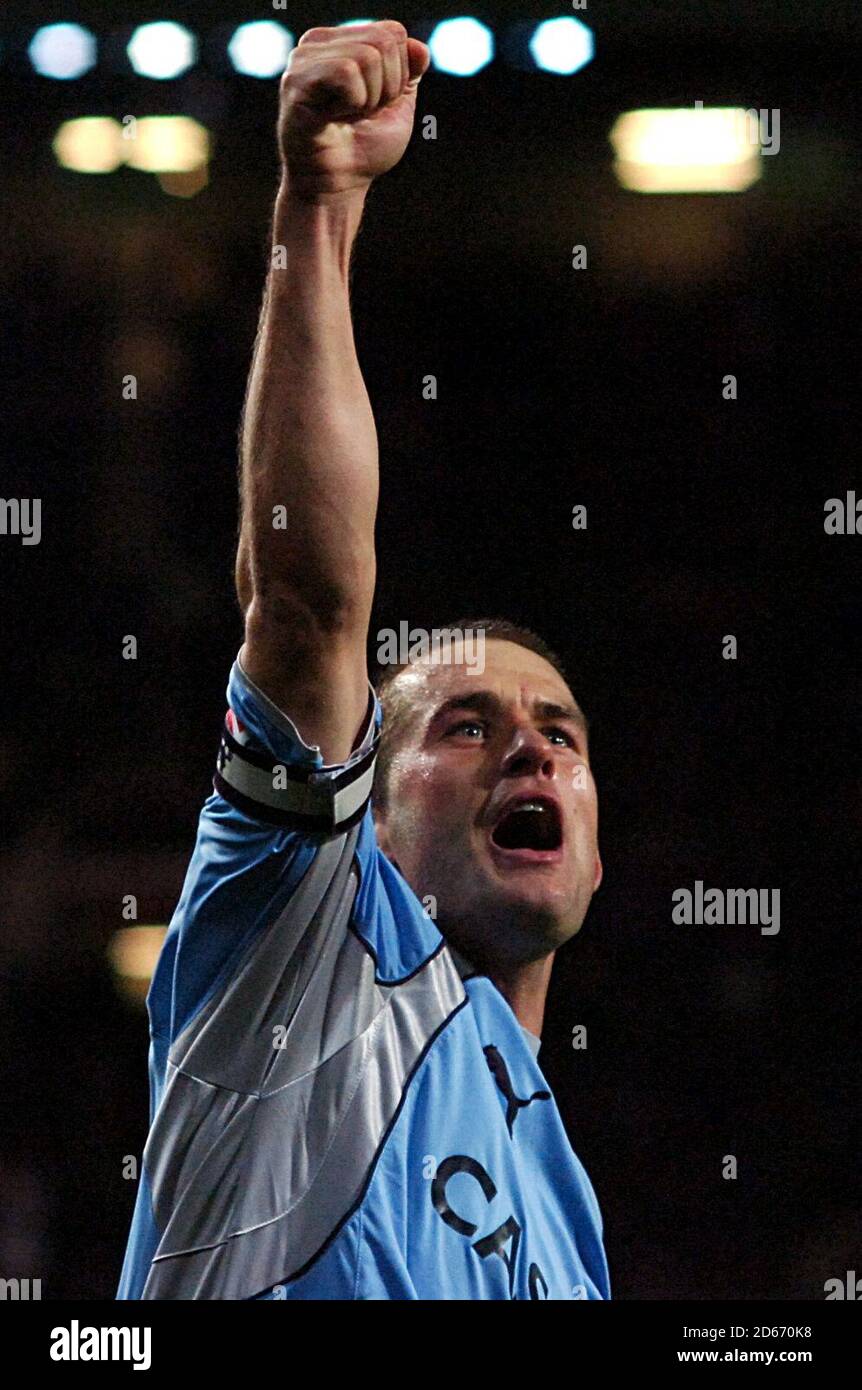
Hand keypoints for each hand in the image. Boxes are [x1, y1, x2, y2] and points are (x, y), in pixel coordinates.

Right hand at [278, 21, 429, 197]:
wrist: (337, 188)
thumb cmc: (363, 150)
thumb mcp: (398, 107)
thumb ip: (410, 72)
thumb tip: (420, 48)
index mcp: (343, 41)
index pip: (393, 32)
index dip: (399, 75)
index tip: (377, 104)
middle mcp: (319, 42)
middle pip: (383, 42)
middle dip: (387, 88)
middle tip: (362, 114)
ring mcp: (304, 58)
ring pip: (367, 56)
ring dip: (369, 99)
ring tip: (346, 117)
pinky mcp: (296, 80)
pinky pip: (346, 72)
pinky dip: (353, 102)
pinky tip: (333, 118)